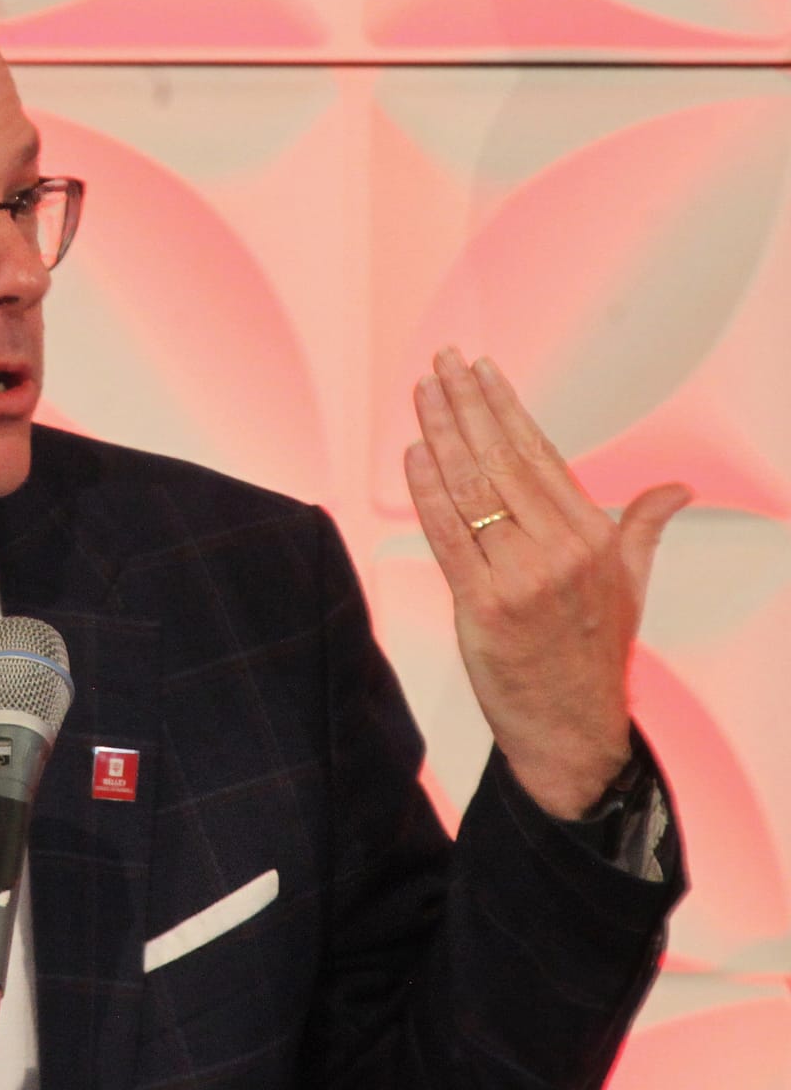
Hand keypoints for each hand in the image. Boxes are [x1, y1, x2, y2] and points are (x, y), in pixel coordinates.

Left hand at [403, 348, 689, 818]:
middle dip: (468, 405)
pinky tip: (413, 453)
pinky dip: (427, 493)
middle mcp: (560, 550)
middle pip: (503, 461)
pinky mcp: (484, 608)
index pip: (540, 455)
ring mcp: (522, 578)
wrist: (572, 728)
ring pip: (473, 491)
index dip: (506, 408)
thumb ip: (642, 526)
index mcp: (591, 535)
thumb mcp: (629, 583)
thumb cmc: (593, 652)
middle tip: (441, 361)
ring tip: (422, 392)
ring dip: (441, 434)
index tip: (480, 370)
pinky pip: (448, 538)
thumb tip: (677, 489)